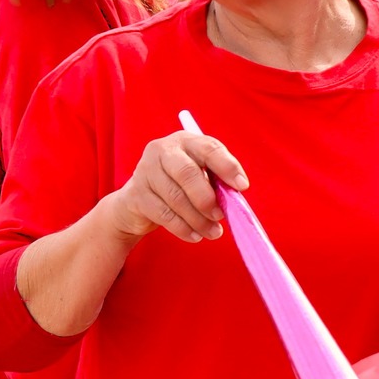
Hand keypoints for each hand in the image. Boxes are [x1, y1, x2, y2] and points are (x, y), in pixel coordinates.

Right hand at [100, 129, 247, 244]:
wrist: (136, 202)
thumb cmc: (176, 187)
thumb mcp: (198, 177)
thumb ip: (215, 182)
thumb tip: (235, 197)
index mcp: (184, 141)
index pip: (208, 148)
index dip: (227, 166)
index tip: (242, 186)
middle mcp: (162, 150)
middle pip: (187, 172)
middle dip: (207, 198)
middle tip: (220, 216)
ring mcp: (145, 171)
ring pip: (176, 197)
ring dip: (198, 219)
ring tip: (212, 232)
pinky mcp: (136, 195)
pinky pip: (164, 214)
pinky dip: (183, 228)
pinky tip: (194, 236)